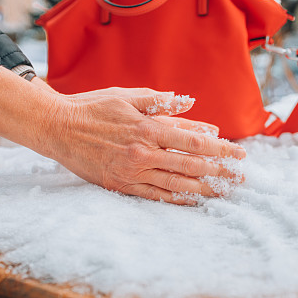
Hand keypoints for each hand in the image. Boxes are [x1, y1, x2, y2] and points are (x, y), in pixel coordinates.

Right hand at [0, 68, 244, 204]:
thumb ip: (162, 103)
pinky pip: (156, 196)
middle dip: (220, 173)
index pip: (194, 142)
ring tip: (225, 193)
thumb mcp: (129, 97)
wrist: (57, 128)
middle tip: (240, 178)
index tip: (239, 154)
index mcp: (148, 128)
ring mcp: (132, 173)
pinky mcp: (121, 186)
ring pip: (177, 185)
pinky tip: (194, 201)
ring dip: (205, 189)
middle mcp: (143, 153)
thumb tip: (191, 104)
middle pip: (192, 166)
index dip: (220, 150)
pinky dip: (178, 199)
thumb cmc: (94, 107)